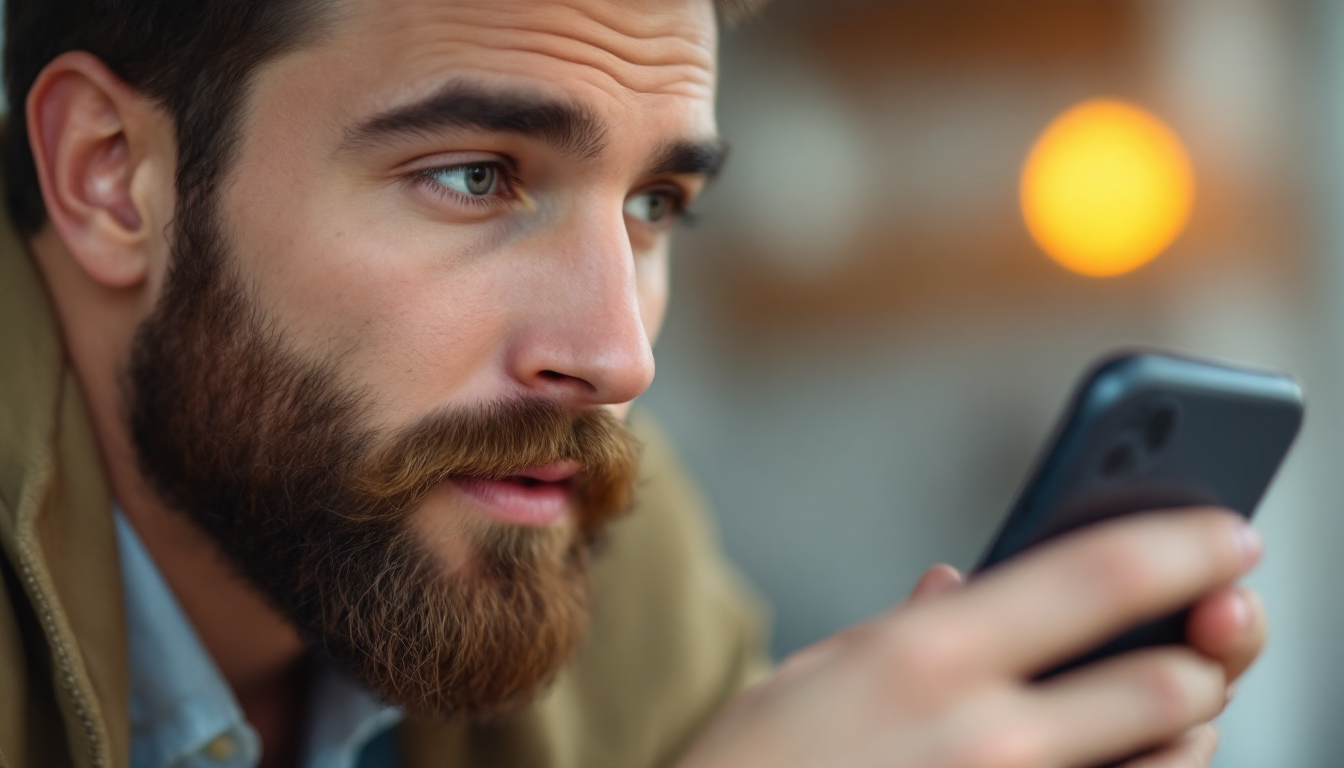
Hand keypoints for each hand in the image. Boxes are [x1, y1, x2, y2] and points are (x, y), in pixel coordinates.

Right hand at [678, 509, 1264, 767]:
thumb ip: (902, 625)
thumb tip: (961, 578)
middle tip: (1213, 623)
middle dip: (1208, 646)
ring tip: (1172, 694)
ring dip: (1190, 720)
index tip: (1228, 529)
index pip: (1097, 575)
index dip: (1186, 543)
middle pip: (1168, 678)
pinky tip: (1128, 750)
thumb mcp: (814, 676)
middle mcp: (987, 735)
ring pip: (1175, 758)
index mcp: (927, 654)